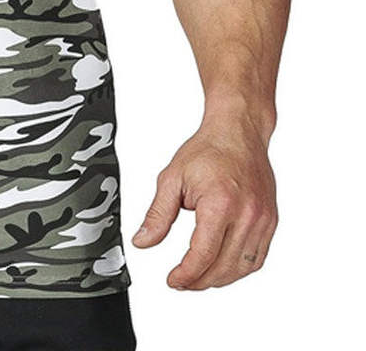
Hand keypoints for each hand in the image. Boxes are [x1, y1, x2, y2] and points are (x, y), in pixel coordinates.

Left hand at [131, 114, 277, 289]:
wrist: (238, 132)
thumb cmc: (208, 150)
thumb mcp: (172, 178)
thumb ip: (157, 214)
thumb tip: (143, 242)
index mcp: (220, 203)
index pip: (203, 254)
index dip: (186, 274)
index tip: (173, 280)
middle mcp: (247, 215)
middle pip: (224, 267)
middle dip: (200, 281)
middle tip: (181, 281)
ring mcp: (263, 220)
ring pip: (243, 268)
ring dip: (220, 279)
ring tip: (198, 277)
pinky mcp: (271, 221)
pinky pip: (257, 258)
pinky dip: (238, 269)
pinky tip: (222, 267)